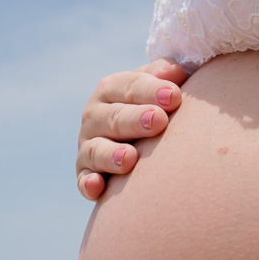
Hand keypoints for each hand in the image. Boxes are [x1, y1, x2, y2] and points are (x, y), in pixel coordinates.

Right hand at [77, 59, 186, 200]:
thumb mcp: (158, 86)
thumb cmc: (155, 106)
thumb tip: (175, 72)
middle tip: (158, 121)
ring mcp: (88, 146)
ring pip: (95, 150)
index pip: (128, 86)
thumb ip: (166, 75)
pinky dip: (88, 184)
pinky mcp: (85, 174)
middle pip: (112, 118)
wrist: (138, 136)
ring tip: (130, 158)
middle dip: (135, 119)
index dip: (151, 90)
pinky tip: (98, 186)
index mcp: (111, 90)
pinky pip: (83, 180)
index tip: (174, 96)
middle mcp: (94, 117)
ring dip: (110, 154)